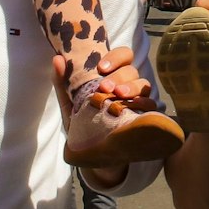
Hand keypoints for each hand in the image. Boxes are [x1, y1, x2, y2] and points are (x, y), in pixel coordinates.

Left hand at [54, 47, 157, 184]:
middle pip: (131, 70)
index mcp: (112, 76)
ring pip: (144, 84)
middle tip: (105, 87)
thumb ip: (62, 81)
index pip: (123, 56)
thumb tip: (57, 59)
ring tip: (118, 95)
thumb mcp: (68, 103)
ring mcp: (137, 100)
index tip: (101, 67)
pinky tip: (133, 107)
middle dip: (119, 76)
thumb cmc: (81, 122)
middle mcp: (127, 85)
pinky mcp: (144, 116)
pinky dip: (144, 103)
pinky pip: (151, 105)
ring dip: (132, 87)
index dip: (116, 57)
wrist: (90, 152)